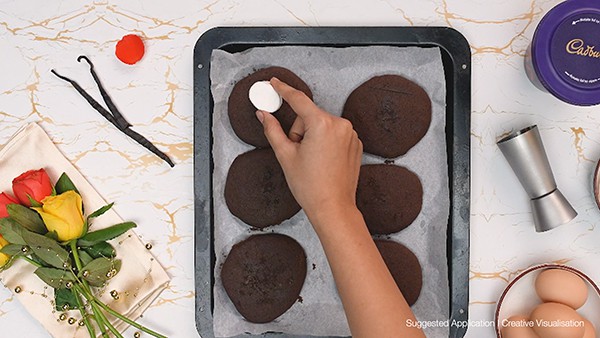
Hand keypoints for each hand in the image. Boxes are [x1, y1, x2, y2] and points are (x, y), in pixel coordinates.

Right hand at [256, 77, 362, 222]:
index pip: (298, 100)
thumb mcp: (285, 155)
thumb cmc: (311, 186)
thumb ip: (273, 129)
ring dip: (313, 136)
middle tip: (297, 153)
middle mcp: (340, 124)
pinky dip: (326, 142)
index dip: (283, 90)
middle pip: (310, 116)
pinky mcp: (355, 144)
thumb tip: (264, 114)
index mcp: (322, 124)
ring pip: (322, 125)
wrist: (333, 207)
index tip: (274, 83)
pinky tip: (324, 161)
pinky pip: (334, 134)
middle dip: (300, 130)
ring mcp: (351, 134)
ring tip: (312, 160)